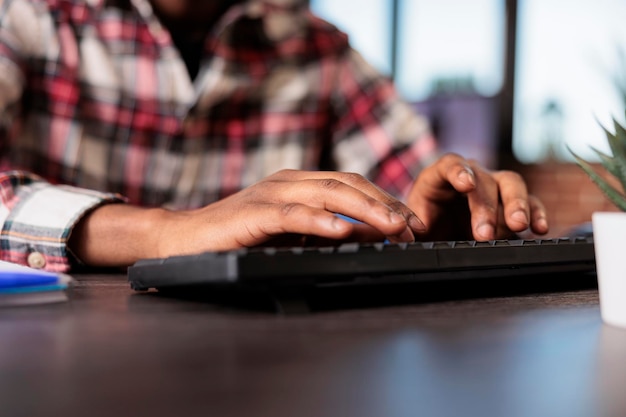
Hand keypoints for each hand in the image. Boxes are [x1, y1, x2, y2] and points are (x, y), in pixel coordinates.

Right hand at [156, 169, 426, 254]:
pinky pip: (292, 214)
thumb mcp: (291, 233)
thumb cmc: (239, 237)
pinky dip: (318, 221)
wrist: (185, 238)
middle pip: (346, 184)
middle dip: (383, 204)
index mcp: (300, 183)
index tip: (412, 222)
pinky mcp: (253, 212)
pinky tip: (340, 230)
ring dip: (363, 209)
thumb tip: (371, 234)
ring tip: (391, 225)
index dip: (384, 200)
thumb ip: (326, 229)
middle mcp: (290, 181)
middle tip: (412, 225)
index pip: (352, 184)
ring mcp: (271, 193)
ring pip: (326, 194)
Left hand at [406, 153, 548, 240]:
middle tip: (486, 233)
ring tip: (519, 226)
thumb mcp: (413, 227)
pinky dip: (536, 214)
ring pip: (511, 184)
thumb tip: (409, 232)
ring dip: (516, 205)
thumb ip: (411, 226)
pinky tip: (540, 229)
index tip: (466, 184)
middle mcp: (470, 176)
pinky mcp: (513, 204)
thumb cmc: (425, 227)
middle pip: (484, 179)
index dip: (458, 172)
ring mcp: (494, 187)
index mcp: (440, 177)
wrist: (440, 236)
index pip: (450, 165)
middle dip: (486, 206)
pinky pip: (530, 203)